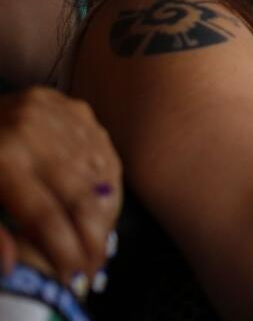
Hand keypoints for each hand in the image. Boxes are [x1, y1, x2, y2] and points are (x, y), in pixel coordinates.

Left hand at [0, 87, 120, 283]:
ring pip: (99, 177)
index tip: (72, 276)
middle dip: (92, 238)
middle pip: (81, 197)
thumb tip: (12, 265)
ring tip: (98, 243)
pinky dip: (107, 187)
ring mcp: (63, 118)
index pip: (45, 214)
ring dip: (104, 216)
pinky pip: (104, 155)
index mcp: (4, 160)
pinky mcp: (78, 111)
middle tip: (93, 267)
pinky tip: (101, 210)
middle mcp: (38, 135)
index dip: (63, 249)